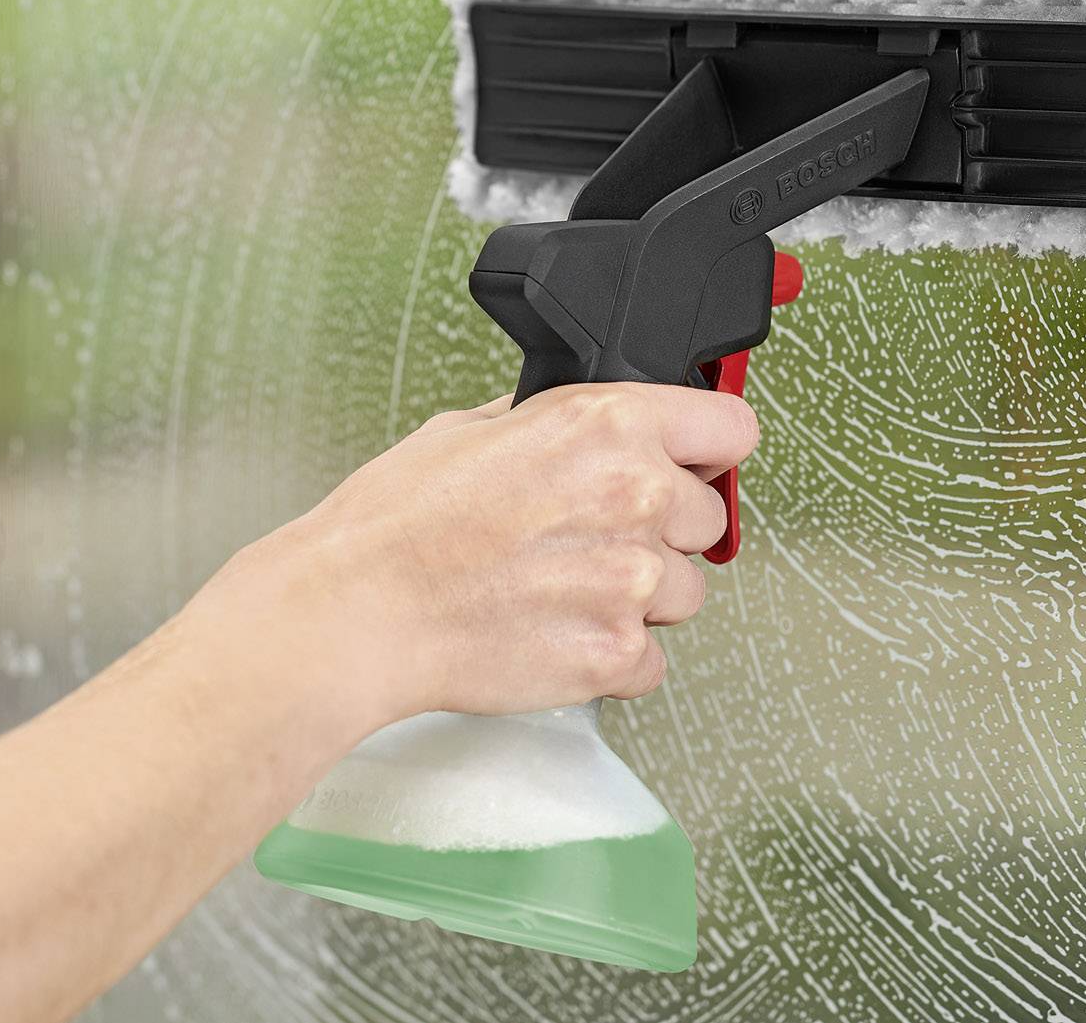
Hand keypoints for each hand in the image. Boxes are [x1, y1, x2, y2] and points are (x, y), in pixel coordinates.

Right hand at [225, 383, 758, 728]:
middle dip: (661, 531)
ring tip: (561, 592)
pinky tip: (554, 634)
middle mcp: (635, 495)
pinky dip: (612, 658)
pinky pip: (651, 660)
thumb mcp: (471, 428)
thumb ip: (550, 426)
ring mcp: (633, 580)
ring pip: (687, 594)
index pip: (730, 427)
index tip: (697, 465)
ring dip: (639, 598)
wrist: (355, 611)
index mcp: (607, 424)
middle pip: (707, 519)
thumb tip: (579, 428)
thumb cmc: (395, 523)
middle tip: (590, 540)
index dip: (709, 450)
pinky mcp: (616, 653)